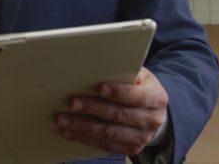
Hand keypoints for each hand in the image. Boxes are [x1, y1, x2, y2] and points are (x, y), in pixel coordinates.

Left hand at [54, 67, 168, 154]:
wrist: (152, 112)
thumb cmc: (139, 87)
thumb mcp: (139, 75)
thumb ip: (124, 73)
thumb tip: (97, 69)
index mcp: (156, 98)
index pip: (137, 96)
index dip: (118, 92)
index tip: (98, 87)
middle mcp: (152, 120)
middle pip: (119, 115)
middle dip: (93, 108)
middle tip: (71, 102)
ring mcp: (141, 138)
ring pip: (108, 133)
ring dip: (82, 127)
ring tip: (62, 119)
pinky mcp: (130, 149)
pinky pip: (104, 145)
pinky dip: (83, 138)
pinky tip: (68, 131)